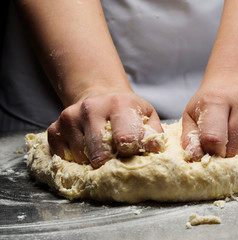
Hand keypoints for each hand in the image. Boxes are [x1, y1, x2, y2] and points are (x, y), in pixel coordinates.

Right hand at [47, 91, 162, 167]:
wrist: (98, 96)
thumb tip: (155, 152)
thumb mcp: (147, 115)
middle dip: (110, 163)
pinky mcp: (54, 128)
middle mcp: (91, 109)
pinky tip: (86, 148)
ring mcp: (69, 118)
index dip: (131, 153)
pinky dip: (77, 160)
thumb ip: (153, 134)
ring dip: (93, 162)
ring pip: (82, 160)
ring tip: (101, 149)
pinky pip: (64, 158)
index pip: (125, 139)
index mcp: (118, 104)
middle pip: (100, 155)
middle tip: (116, 157)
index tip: (132, 153)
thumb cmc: (127, 111)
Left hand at [181, 81, 237, 159]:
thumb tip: (195, 158)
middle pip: (237, 146)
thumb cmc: (210, 105)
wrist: (233, 84)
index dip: (212, 154)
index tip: (212, 155)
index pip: (214, 138)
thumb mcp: (192, 117)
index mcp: (216, 100)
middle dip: (229, 158)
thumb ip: (190, 139)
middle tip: (225, 154)